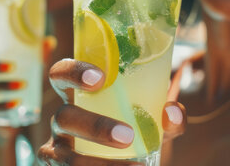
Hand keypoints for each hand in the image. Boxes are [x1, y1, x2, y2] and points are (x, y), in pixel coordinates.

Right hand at [37, 59, 186, 165]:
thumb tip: (172, 112)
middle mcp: (64, 117)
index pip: (61, 73)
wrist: (129, 159)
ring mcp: (57, 146)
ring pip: (62, 154)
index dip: (73, 72)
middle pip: (64, 116)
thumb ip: (166, 115)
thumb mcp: (151, 119)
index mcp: (80, 94)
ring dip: (96, 162)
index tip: (100, 78)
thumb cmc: (134, 128)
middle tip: (127, 136)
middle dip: (95, 126)